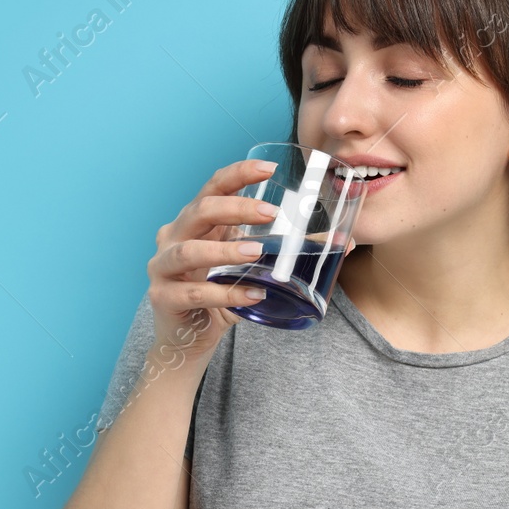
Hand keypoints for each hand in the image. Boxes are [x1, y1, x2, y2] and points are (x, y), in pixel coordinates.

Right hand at [147, 158, 356, 363]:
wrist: (187, 338)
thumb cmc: (219, 295)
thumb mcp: (250, 268)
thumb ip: (286, 253)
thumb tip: (345, 244)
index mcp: (195, 222)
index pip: (213, 187)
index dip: (238, 174)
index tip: (269, 169)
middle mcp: (174, 237)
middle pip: (199, 211)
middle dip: (235, 208)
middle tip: (271, 214)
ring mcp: (163, 267)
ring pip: (189, 251)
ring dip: (225, 250)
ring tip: (257, 252)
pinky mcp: (163, 297)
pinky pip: (194, 293)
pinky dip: (225, 294)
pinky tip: (252, 295)